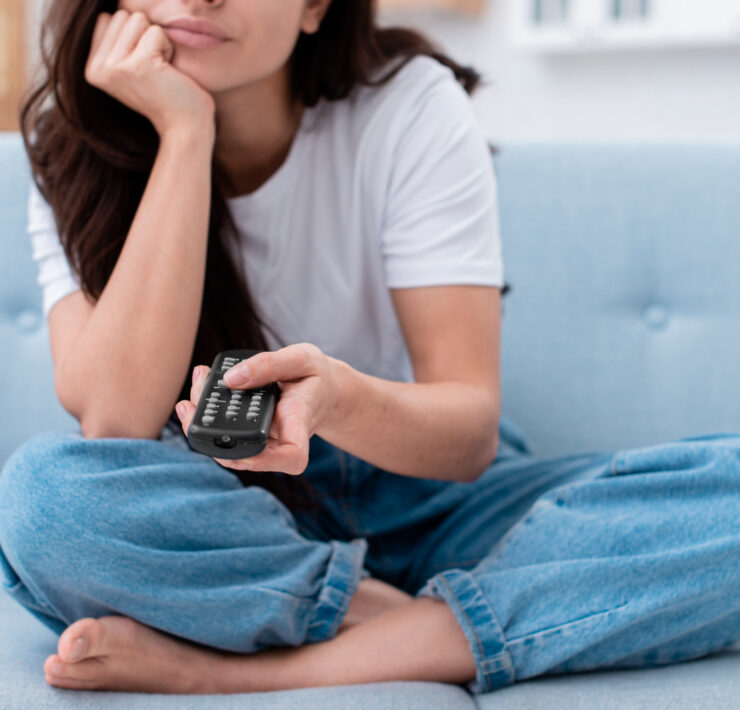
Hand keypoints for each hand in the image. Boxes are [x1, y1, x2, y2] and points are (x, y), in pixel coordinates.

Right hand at [85, 9, 215, 137]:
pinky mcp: (138, 64)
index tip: (144, 66)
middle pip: (123, 15)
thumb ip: (117, 41)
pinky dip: (169, 48)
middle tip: (156, 70)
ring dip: (158, 41)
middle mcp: (98, 68)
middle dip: (147, 36)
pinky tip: (169, 73)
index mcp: (93, 68)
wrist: (186, 128)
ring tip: (161, 71)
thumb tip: (116, 7)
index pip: (108, 18)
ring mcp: (115, 67)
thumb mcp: (132, 68)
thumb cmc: (168, 96)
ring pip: (138, 19)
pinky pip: (157, 31)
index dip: (135, 35)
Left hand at [175, 344, 341, 474]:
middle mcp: (280, 441)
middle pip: (246, 456)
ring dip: (202, 421)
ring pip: (229, 447)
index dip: (266, 460)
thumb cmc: (315, 376)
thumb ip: (269, 364)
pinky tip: (201, 385)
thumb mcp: (302, 358)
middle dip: (210, 437)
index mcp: (299, 423)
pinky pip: (227, 434)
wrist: (324, 390)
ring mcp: (264, 443)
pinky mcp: (252, 436)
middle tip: (189, 404)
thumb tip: (231, 379)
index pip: (292, 456)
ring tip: (197, 382)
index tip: (240, 442)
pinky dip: (208, 412)